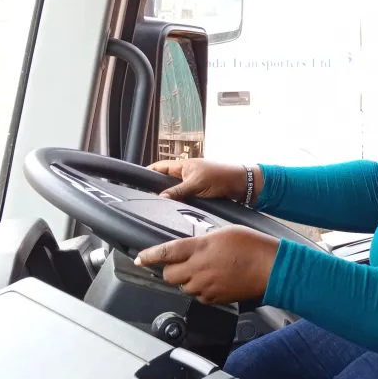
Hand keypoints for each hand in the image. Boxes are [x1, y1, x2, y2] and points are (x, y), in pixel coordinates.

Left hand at [134, 226, 279, 303]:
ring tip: (203, 269)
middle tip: (180, 263)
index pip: (166, 252)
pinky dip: (200, 289)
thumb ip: (202, 240)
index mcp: (199, 248)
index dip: (149, 255)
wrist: (270, 267)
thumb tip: (192, 247)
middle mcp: (198, 269)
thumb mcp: (223, 232)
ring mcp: (205, 286)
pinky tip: (213, 279)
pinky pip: (198, 296)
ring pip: (183, 286)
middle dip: (171, 269)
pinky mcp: (215, 299)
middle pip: (169, 275)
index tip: (140, 257)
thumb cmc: (252, 246)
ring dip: (186, 279)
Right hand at [147, 158, 262, 203]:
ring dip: (169, 200)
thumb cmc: (221, 177)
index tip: (136, 184)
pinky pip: (184, 199)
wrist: (241, 185)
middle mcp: (185, 175)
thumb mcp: (196, 184)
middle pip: (164, 183)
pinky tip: (175, 212)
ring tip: (158, 209)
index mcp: (182, 166)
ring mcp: (191, 185)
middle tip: (146, 202)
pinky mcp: (198, 195)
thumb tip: (160, 197)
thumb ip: (177, 191)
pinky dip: (179, 204)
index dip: (147, 174)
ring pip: (174, 193)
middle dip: (156, 191)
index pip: (158, 168)